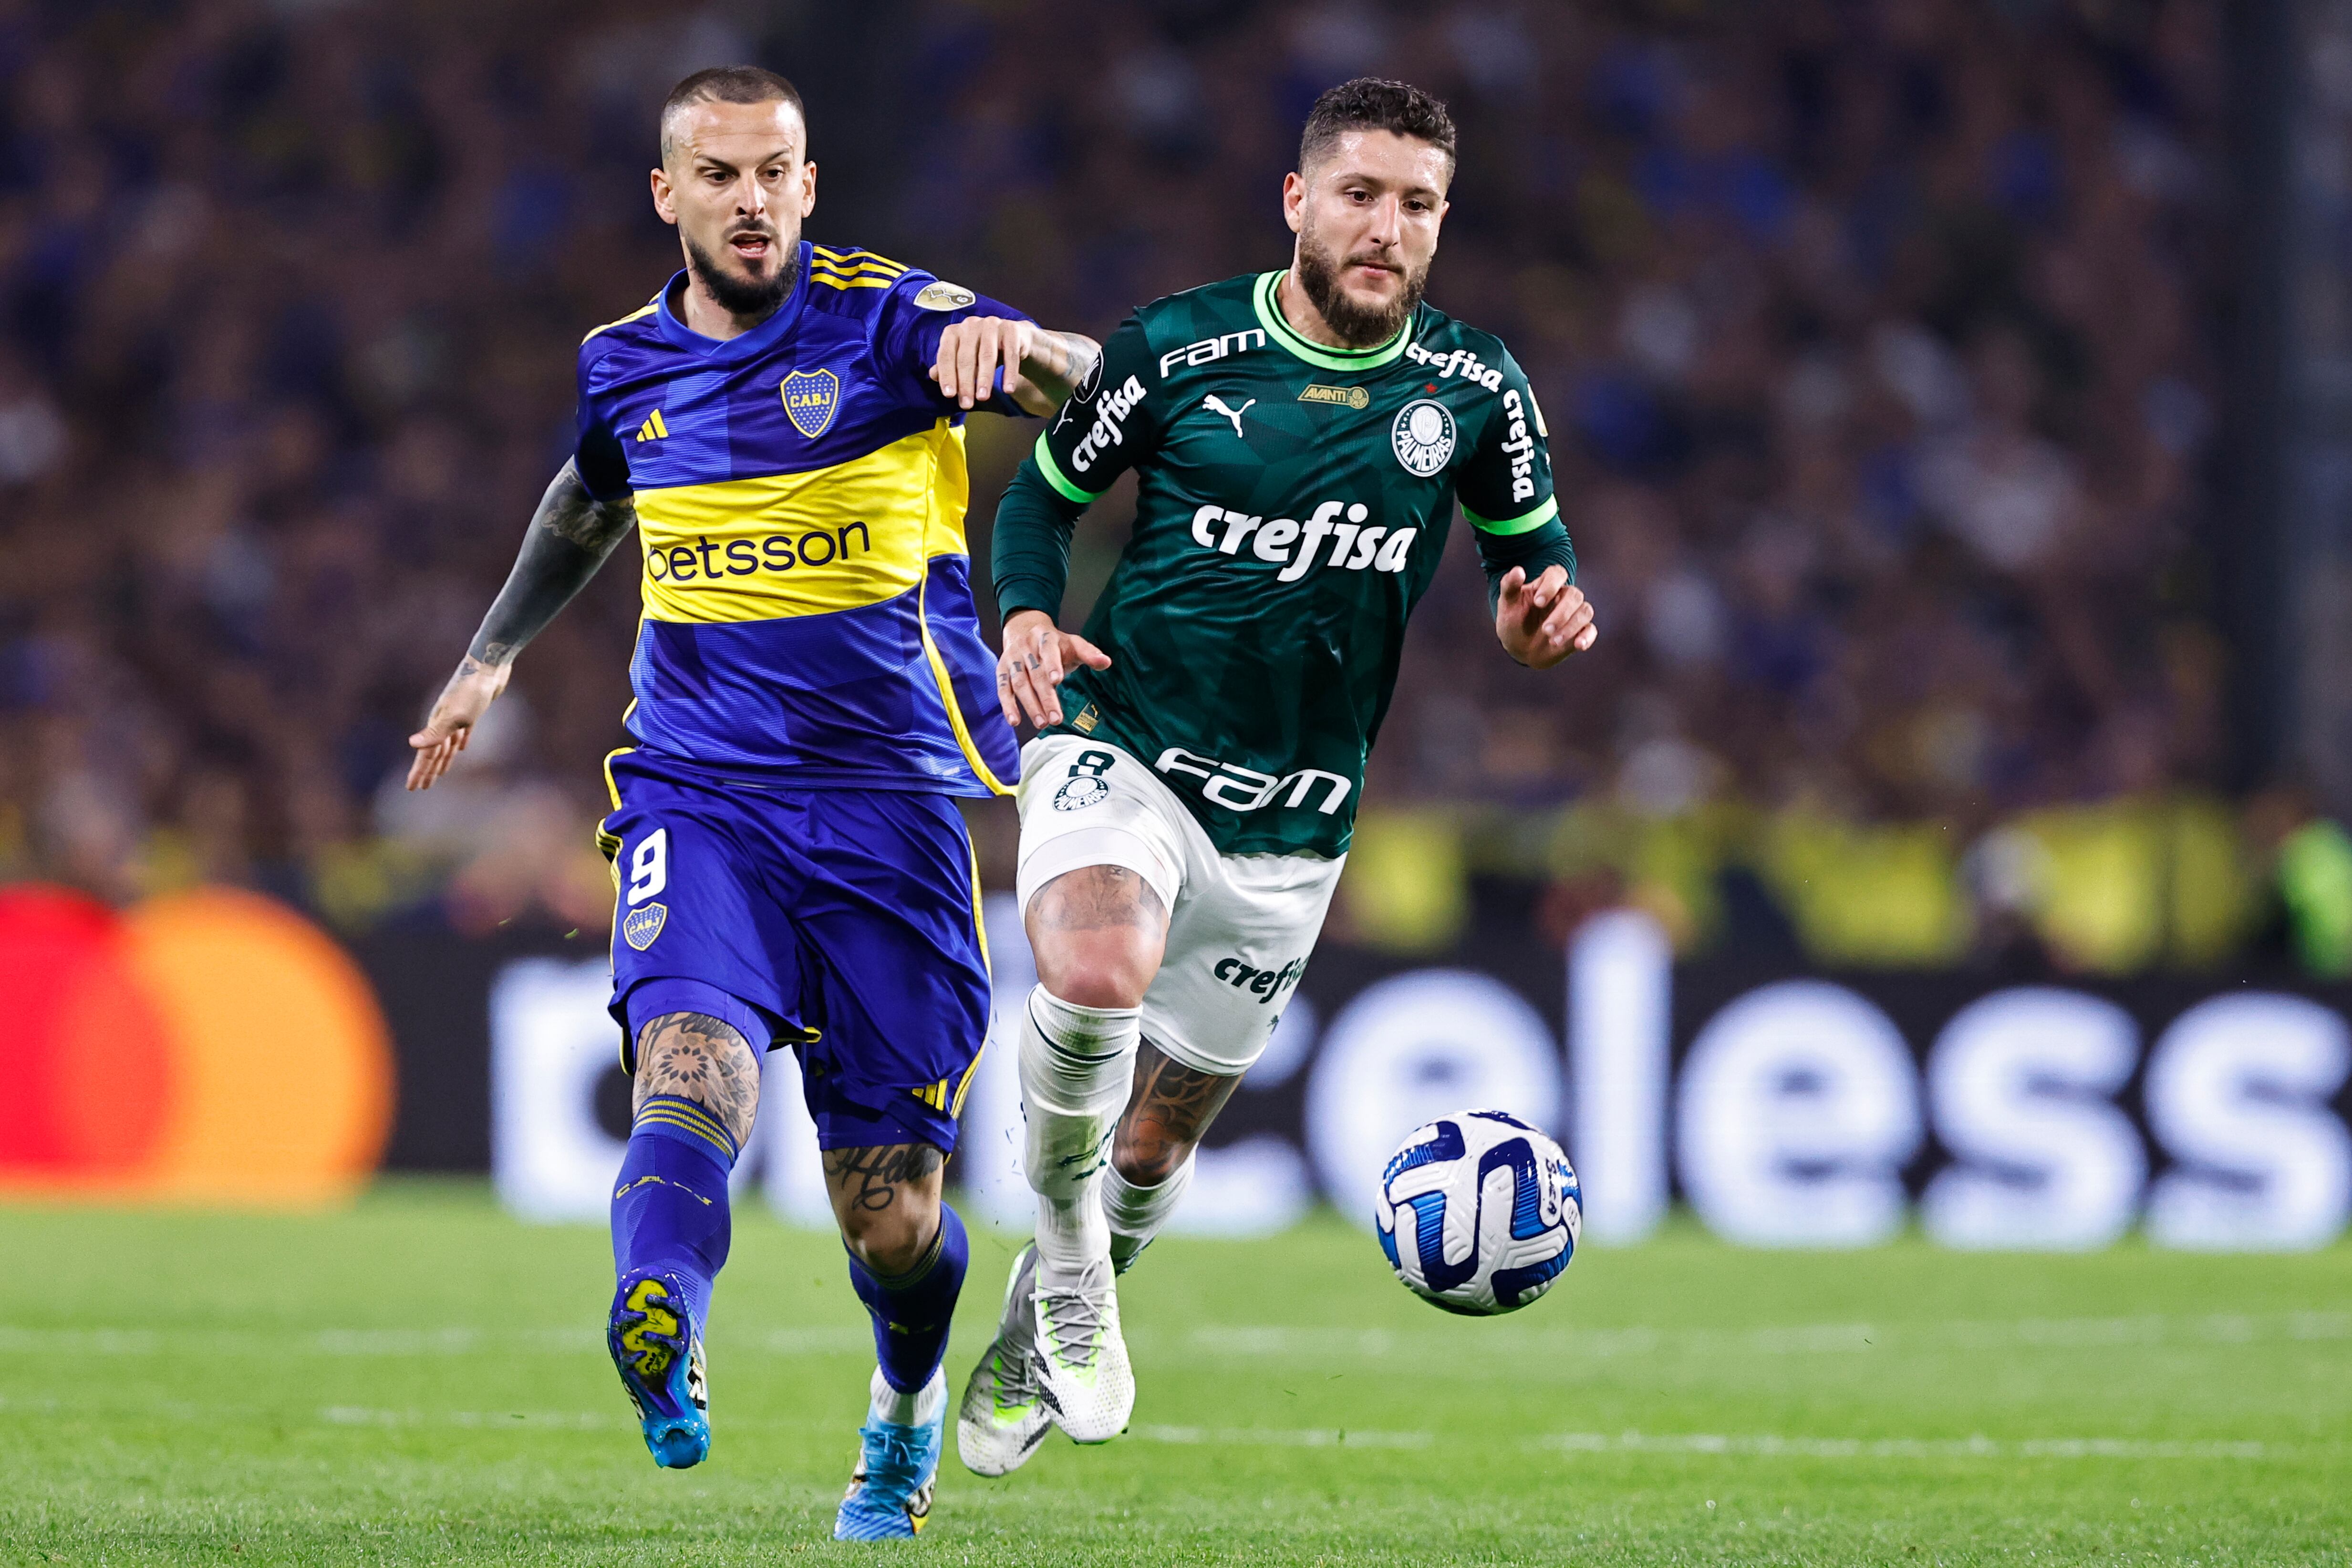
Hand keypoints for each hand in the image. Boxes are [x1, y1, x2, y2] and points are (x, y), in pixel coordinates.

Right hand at [405, 656, 511, 789]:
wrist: (488, 667)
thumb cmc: (472, 692)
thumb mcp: (455, 716)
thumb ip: (435, 732)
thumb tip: (412, 744)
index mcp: (437, 725)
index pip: (425, 755)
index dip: (418, 772)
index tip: (411, 788)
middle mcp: (444, 721)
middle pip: (434, 752)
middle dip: (427, 770)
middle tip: (422, 787)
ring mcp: (458, 716)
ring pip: (448, 743)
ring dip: (443, 759)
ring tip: (440, 773)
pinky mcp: (472, 711)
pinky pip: (464, 732)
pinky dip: (461, 742)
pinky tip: (462, 748)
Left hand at [931, 316, 1035, 409]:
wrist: (1014, 338)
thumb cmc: (982, 350)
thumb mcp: (964, 359)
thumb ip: (948, 366)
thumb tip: (933, 375)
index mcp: (954, 332)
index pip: (946, 355)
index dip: (947, 375)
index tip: (949, 395)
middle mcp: (970, 325)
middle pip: (966, 357)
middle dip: (965, 383)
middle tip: (967, 403)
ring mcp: (991, 325)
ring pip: (987, 355)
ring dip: (984, 379)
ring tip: (983, 397)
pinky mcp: (1011, 329)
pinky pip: (1010, 354)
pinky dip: (1009, 373)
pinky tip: (1008, 389)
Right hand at [997, 609, 1110, 728]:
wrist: (1023, 628)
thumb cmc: (1054, 643)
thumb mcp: (1072, 643)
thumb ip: (1089, 653)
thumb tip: (1106, 662)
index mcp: (1045, 638)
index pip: (1048, 650)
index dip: (1052, 664)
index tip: (1058, 680)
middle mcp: (1026, 648)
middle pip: (1035, 674)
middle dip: (1045, 697)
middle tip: (1055, 719)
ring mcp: (1012, 660)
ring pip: (1019, 683)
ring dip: (1029, 705)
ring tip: (1041, 723)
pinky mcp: (1002, 671)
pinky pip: (1003, 689)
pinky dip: (1008, 705)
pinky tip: (1014, 721)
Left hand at [1494, 566, 1595, 668]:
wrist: (1519, 648)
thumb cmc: (1513, 621)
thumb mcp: (1507, 604)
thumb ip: (1509, 586)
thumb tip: (1517, 571)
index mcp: (1546, 585)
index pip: (1557, 574)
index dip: (1551, 585)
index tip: (1538, 602)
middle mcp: (1563, 597)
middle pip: (1574, 595)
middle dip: (1562, 613)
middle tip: (1545, 630)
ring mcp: (1573, 614)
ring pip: (1585, 611)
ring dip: (1572, 626)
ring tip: (1553, 641)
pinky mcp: (1579, 632)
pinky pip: (1591, 630)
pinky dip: (1587, 637)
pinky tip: (1578, 645)